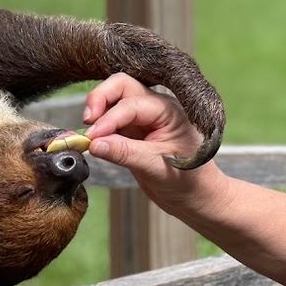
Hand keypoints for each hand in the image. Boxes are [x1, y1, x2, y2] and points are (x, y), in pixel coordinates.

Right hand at [83, 73, 232, 216]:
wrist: (198, 199)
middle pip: (121, 86)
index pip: (131, 105)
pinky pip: (110, 122)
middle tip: (87, 121)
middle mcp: (155, 108)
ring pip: (113, 100)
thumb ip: (125, 153)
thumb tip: (95, 143)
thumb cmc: (190, 181)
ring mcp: (143, 119)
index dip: (109, 119)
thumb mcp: (156, 167)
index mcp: (168, 111)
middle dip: (100, 98)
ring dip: (97, 112)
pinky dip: (99, 128)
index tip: (93, 137)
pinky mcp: (132, 133)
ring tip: (89, 134)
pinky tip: (92, 141)